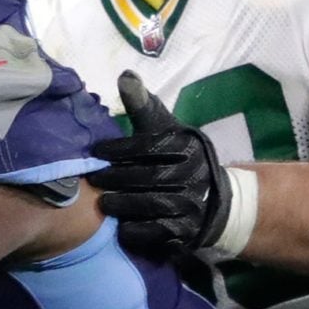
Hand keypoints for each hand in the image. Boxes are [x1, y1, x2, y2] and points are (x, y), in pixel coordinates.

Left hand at [91, 70, 230, 259]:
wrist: (214, 201)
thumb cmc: (179, 160)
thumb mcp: (166, 130)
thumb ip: (144, 107)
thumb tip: (125, 75)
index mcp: (188, 147)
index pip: (151, 146)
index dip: (120, 149)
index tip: (97, 152)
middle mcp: (194, 175)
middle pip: (150, 176)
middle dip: (117, 178)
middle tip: (93, 180)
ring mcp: (192, 205)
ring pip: (153, 205)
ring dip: (123, 205)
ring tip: (103, 203)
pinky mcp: (186, 232)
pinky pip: (157, 233)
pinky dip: (136, 230)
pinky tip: (121, 226)